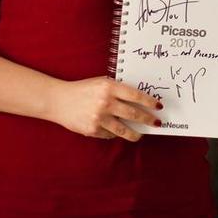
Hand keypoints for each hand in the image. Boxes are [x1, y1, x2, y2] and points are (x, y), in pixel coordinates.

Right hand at [47, 76, 161, 141]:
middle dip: (148, 120)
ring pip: (124, 130)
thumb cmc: (83, 89)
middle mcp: (106, 103)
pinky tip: (119, 133)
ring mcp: (99, 118)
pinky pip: (110, 134)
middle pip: (133, 114)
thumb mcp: (101, 83)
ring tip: (141, 135)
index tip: (159, 107)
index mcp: (110, 88)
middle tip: (156, 123)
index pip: (136, 96)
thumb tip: (139, 100)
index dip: (150, 102)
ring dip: (136, 134)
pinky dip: (116, 134)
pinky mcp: (92, 130)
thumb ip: (118, 90)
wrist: (59, 100)